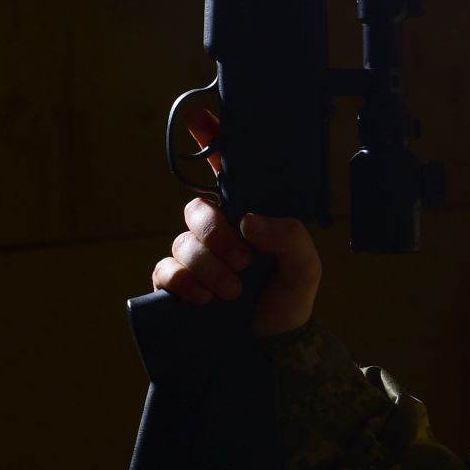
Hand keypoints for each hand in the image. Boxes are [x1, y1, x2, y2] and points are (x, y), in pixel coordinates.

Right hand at [148, 108, 320, 336]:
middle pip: (198, 209)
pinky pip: (166, 270)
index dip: (212, 143)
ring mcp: (195, 258)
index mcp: (249, 218)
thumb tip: (250, 219)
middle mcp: (218, 233)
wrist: (270, 350)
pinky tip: (205, 298)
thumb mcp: (304, 266)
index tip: (202, 118)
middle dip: (217, 234)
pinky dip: (185, 281)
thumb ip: (289, 236)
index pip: (227, 174)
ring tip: (232, 290)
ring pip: (183, 242)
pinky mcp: (176, 285)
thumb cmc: (288, 301)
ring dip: (210, 266)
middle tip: (243, 262)